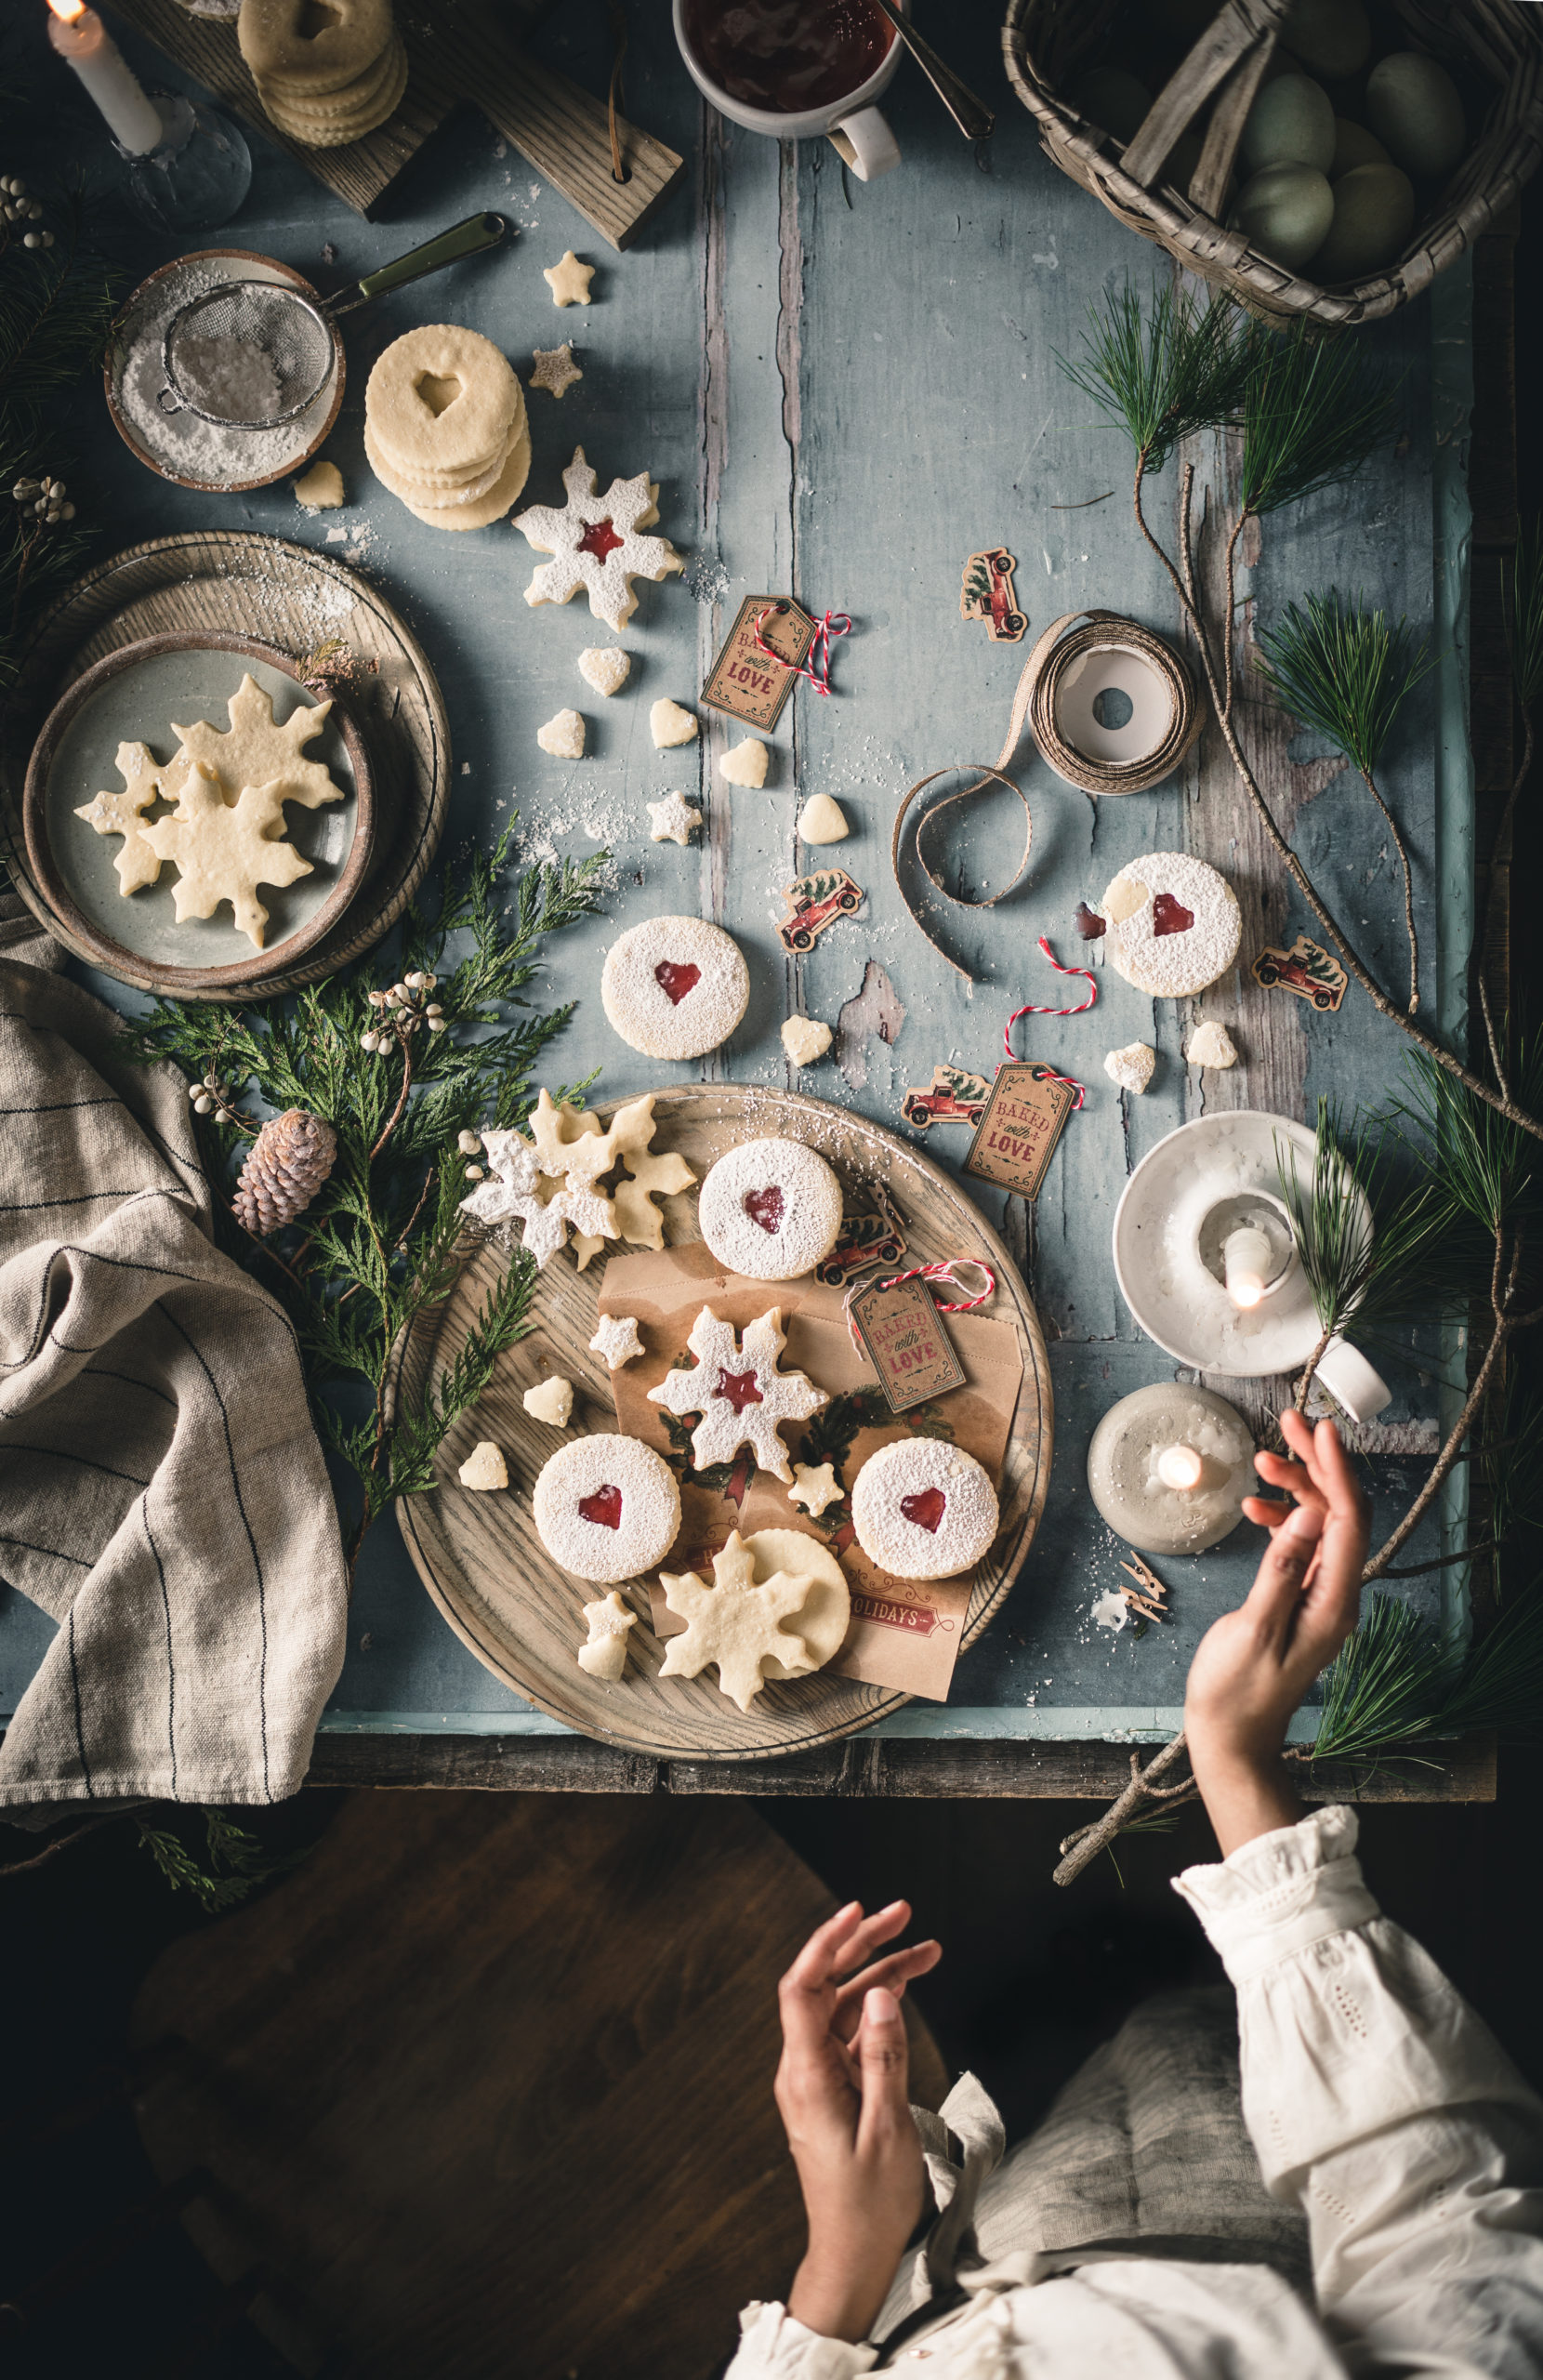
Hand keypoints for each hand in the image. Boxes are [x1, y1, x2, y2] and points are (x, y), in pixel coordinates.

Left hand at [775, 1899, 941, 2343]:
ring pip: (845, 2009)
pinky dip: (881, 2010)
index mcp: (807, 2075)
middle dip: (863, 1946)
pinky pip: (852, 2035)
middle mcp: (804, 2070)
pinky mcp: (833, 2091)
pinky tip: (905, 1993)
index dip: (826, 1943)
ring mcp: (818, 2080)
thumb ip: (884, 2056)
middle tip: (904, 1914)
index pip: (803, 1989)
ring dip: (882, 1977)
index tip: (857, 1912)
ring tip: (927, 1951)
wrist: (853, 2254)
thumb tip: (881, 1995)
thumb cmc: (869, 2202)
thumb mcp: (888, 2127)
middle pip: (827, 1988)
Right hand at [1184, 1411, 1369, 1855]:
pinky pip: (1300, 1545)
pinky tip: (1254, 1507)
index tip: (1318, 1431)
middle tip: (1288, 1425)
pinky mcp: (1298, 1599)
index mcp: (1333, 1602)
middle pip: (1339, 1514)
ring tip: (1262, 1462)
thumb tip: (1310, 1516)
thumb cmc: (1236, 1692)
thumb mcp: (1253, 1628)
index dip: (1336, 1470)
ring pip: (1319, 1525)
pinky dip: (1281, 1519)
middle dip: (1317, 1466)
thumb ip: (1281, 1570)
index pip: (1348, 1521)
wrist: (1230, 1736)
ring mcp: (1318, 1597)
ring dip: (1295, 1489)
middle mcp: (1335, 1595)